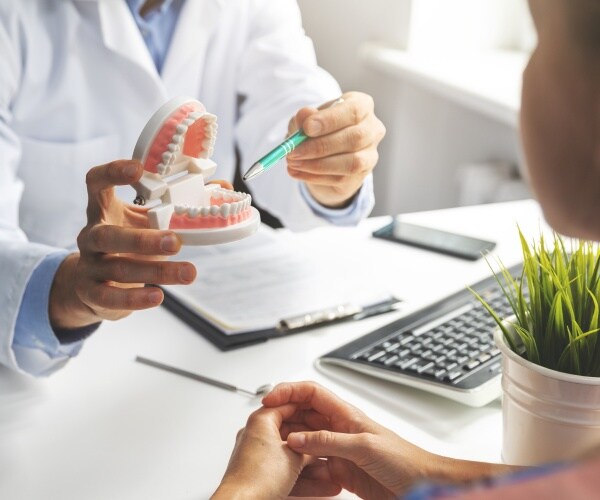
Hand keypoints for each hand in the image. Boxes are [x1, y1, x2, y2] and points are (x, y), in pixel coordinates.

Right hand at [49, 160, 197, 328]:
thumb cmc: (129, 244)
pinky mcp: (91, 292)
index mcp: (104, 209)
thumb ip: (180, 204)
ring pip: (120, 267)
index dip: (113, 172)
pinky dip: (135, 299)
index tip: (138, 169)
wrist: (92, 284)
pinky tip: (158, 297)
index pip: (96, 182)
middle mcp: (91, 235)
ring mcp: (89, 264)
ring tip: (189, 273)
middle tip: (176, 241)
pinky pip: (110, 296)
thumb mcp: (148, 221)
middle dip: (143, 239)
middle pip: (109, 235)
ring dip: (156, 271)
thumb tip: (223, 185)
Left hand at [213, 404, 340, 498]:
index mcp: (261, 421)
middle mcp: (257, 436)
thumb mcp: (294, 457)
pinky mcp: (260, 476)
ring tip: (331, 470)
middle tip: (330, 443)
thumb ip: (310, 446)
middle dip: (314, 443)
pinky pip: (286, 472)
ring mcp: (258, 457)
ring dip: (312, 465)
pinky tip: (322, 485)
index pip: (288, 405)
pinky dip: (303, 478)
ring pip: (290, 456)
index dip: (309, 410)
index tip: (324, 414)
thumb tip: (319, 445)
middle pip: (292, 433)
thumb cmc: (258, 478)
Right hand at [263, 382, 516, 498]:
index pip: (311, 393)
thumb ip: (328, 441)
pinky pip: (314, 467)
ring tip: (274, 454)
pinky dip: (302, 471)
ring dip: (290, 447)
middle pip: (304, 416)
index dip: (289, 391)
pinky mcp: (341, 472)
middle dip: (284, 420)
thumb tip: (296, 438)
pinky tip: (293, 476)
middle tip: (264, 430)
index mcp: (346, 414)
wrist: (422, 485)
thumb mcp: (363, 446)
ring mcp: (339, 450)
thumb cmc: (405, 459)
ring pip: (306, 443)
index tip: (268, 400)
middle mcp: (340, 429)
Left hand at [286, 91, 384, 208]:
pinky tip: (297, 172)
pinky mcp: (361, 175)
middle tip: (293, 151)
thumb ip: (305, 117)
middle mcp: (372, 129)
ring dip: (317, 165)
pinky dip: (315, 176)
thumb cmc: (318, 129)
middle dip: (320, 146)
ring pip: (351, 162)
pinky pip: (341, 178)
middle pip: (354, 138)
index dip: (330, 120)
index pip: (353, 111)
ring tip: (293, 163)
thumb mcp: (307, 119)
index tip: (307, 128)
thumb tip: (304, 115)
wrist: (324, 154)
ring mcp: (370, 154)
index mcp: (362, 105)